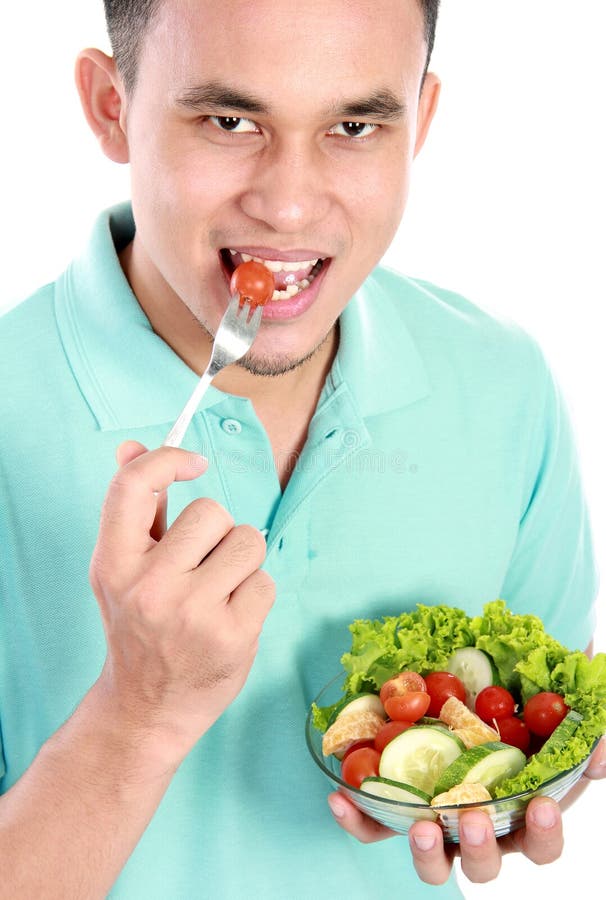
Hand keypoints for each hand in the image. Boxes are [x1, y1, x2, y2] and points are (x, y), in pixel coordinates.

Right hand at [89, 440, 274, 769]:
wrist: (146, 708)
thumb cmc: (138, 626)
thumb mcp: (122, 568)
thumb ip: (134, 509)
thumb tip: (131, 446)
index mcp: (114, 563)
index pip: (134, 485)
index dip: (168, 458)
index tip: (194, 462)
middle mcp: (150, 587)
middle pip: (212, 511)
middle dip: (217, 532)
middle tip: (202, 565)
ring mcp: (193, 614)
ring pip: (248, 541)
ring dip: (241, 561)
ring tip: (219, 591)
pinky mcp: (233, 638)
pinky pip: (266, 582)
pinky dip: (255, 595)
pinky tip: (232, 617)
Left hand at [327, 735, 605, 883]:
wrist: (475, 701)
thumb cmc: (519, 717)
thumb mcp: (555, 718)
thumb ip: (582, 733)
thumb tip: (600, 744)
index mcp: (522, 817)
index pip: (542, 843)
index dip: (545, 832)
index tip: (543, 805)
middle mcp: (481, 832)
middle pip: (483, 866)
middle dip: (481, 848)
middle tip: (474, 817)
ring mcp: (439, 826)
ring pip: (433, 863)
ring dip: (427, 852)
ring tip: (420, 828)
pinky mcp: (398, 812)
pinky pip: (376, 828)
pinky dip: (358, 820)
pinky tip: (339, 798)